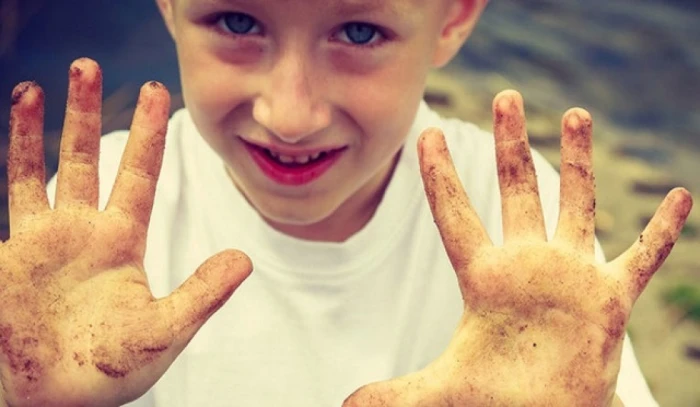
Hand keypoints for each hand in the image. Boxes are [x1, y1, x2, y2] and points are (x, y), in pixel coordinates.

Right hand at [0, 58, 251, 406]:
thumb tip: (244, 259)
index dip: (147, 135)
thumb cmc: (107, 372)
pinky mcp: (8, 257)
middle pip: (86, 159)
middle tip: (88, 64)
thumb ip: (201, 294)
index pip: (137, 175)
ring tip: (35, 86)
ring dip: (34, 130)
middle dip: (86, 114)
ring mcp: (40, 242)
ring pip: (38, 171)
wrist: (50, 399)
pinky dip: (4, 166)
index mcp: (120, 243)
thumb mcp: (163, 331)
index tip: (157, 93)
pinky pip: (5, 201)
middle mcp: (81, 233)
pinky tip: (6, 135)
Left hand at [343, 90, 691, 405]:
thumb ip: (395, 395)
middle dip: (511, 142)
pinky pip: (641, 256)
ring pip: (574, 205)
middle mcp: (527, 265)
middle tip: (507, 96)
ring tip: (575, 113)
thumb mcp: (441, 394)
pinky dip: (662, 230)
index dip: (439, 175)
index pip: (455, 214)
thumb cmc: (495, 401)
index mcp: (485, 278)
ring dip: (577, 161)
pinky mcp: (608, 298)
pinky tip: (680, 196)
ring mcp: (570, 275)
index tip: (426, 134)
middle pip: (517, 188)